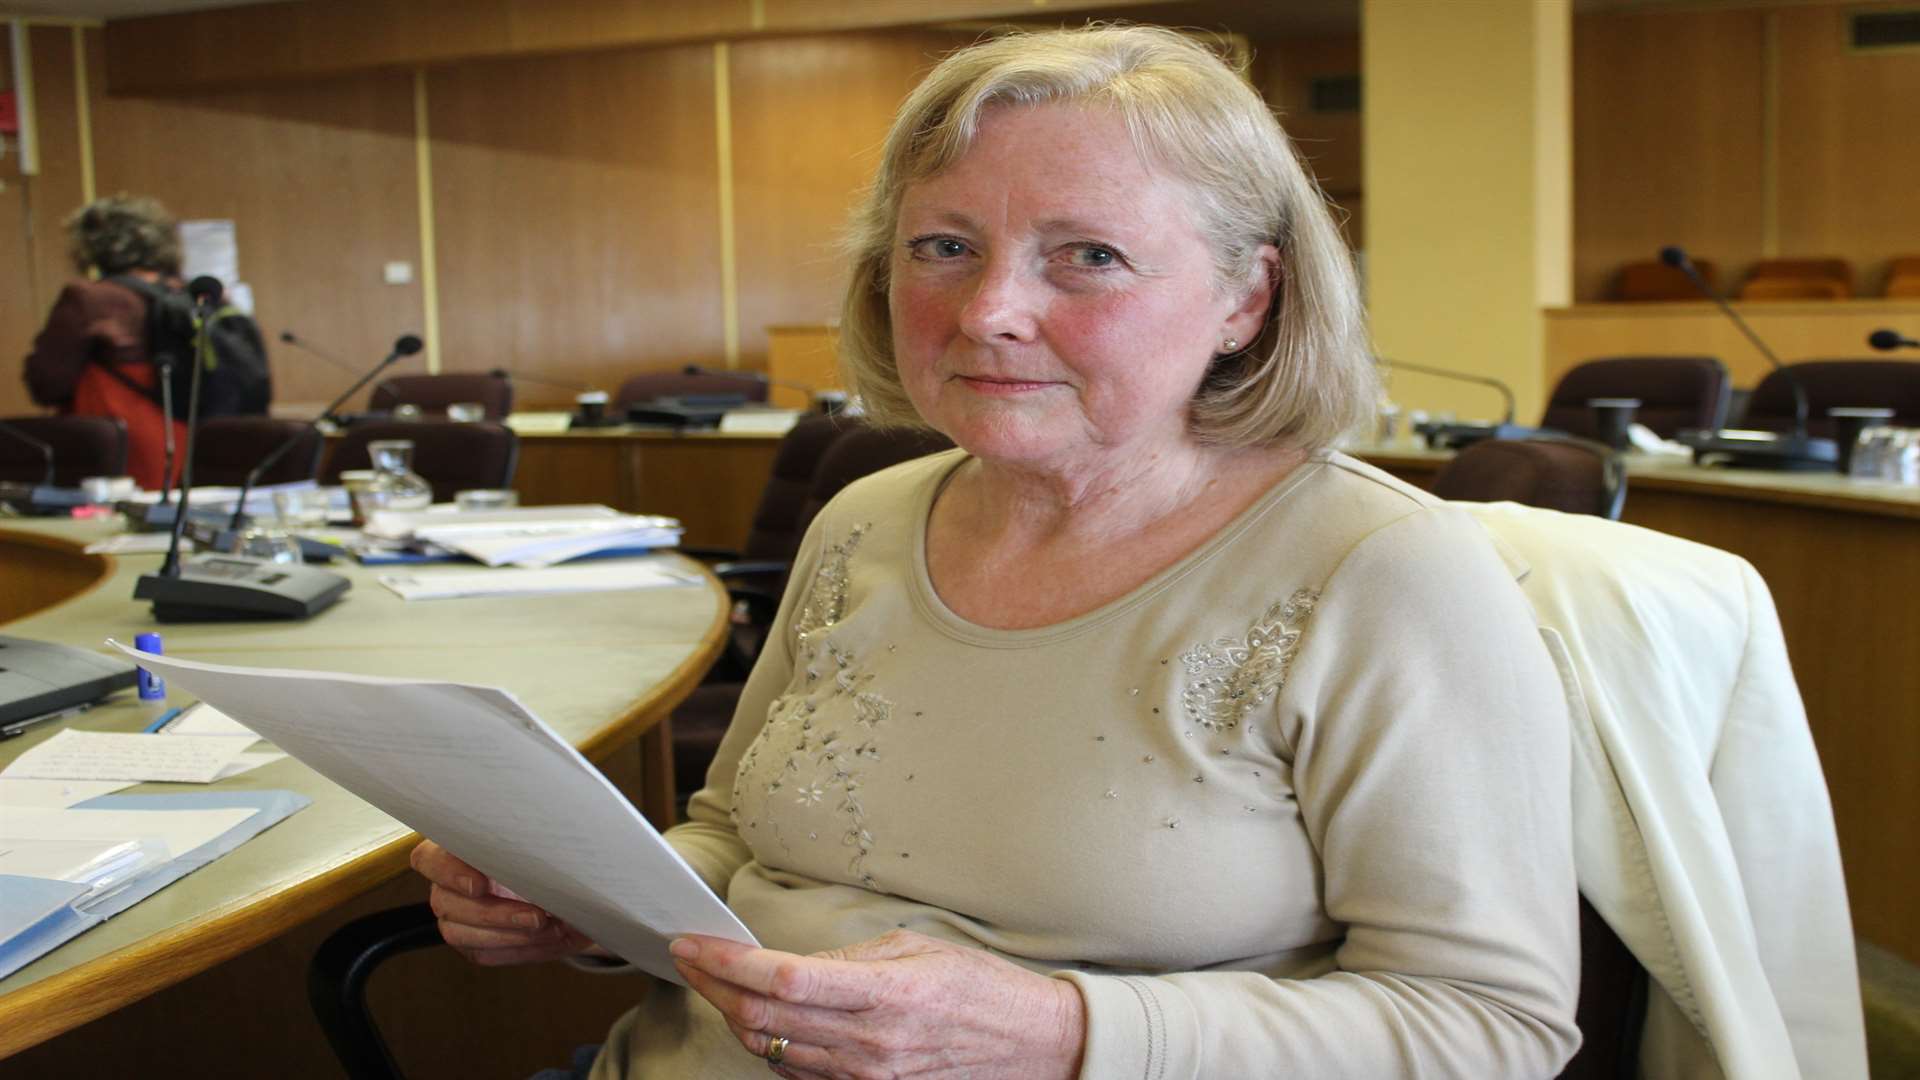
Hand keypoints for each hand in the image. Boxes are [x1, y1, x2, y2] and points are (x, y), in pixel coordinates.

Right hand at [409, 840, 597, 965]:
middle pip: (447, 903)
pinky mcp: (471, 943)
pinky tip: (548, 940)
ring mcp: (454, 917)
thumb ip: (530, 845)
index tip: (480, 884)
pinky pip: (485, 953)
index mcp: (452, 850)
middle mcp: (446, 885)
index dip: (449, 873)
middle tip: (536, 916)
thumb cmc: (544, 852)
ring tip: (550, 929)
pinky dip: (520, 949)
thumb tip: (551, 855)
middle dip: (496, 914)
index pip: (428, 859)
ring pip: (461, 934)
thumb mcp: (537, 841)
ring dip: (510, 936)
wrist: (561, 881)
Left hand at [670, 929, 1085, 1079]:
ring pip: (771, 1049)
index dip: (728, 962)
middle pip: (763, 1017)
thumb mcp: (921, 949)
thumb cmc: (983, 989)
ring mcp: (866, 1076)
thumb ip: (853, 959)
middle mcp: (869, 1043)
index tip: (693, 941)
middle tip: (688, 955)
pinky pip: (798, 1072)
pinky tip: (757, 1015)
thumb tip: (794, 964)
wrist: (1031, 1047)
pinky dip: (767, 1042)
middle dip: (713, 985)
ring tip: (715, 979)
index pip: (783, 979)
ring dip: (732, 1013)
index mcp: (886, 994)